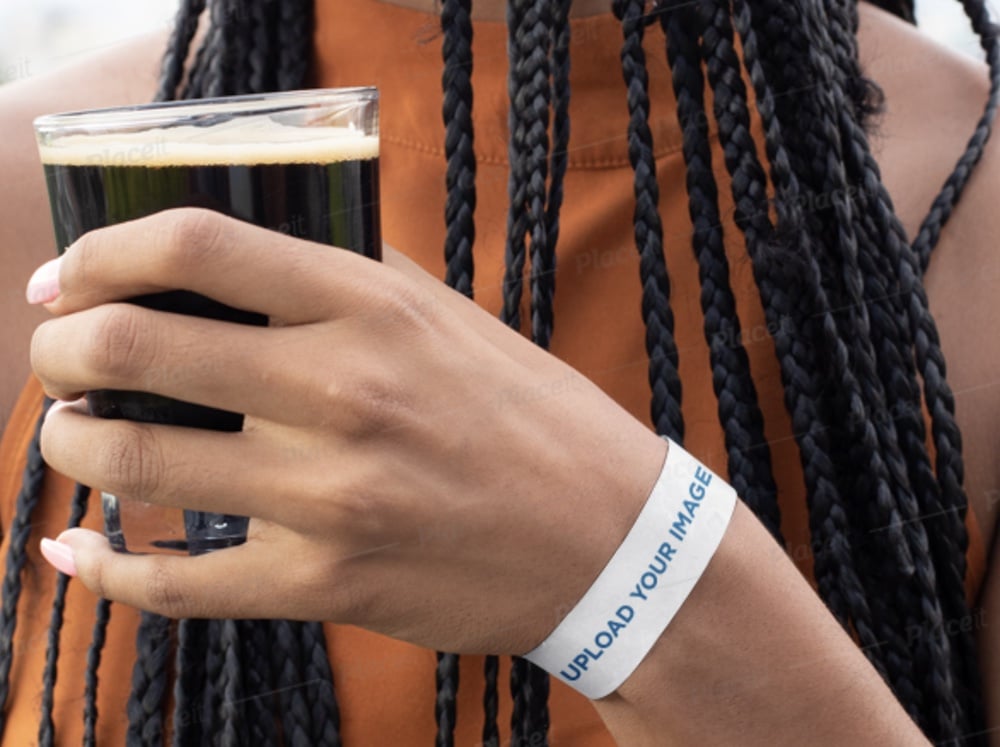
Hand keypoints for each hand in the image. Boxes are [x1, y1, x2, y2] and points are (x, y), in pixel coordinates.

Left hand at [30, 208, 665, 655]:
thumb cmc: (531, 417)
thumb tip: (245, 260)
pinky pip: (178, 585)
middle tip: (62, 356)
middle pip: (134, 345)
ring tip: (79, 433)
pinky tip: (86, 552)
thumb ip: (350, 277)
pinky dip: (109, 569)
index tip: (73, 273)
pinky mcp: (326, 586)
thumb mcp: (451, 319)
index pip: (198, 245)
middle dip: (63, 346)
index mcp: (374, 309)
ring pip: (135, 461)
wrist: (608, 540)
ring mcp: (330, 498)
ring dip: (74, 442)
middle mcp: (344, 394)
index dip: (106, 249)